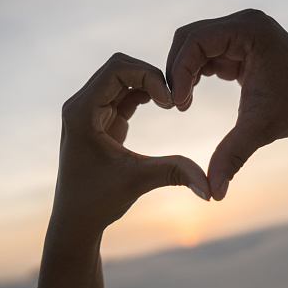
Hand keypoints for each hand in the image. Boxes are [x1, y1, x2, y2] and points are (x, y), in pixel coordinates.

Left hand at [56, 53, 209, 234]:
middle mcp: (82, 105)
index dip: (148, 76)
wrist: (76, 219)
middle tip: (173, 99)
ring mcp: (91, 111)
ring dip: (149, 85)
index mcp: (82, 112)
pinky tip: (163, 105)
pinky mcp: (102, 120)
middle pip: (119, 68)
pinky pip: (125, 94)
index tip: (169, 102)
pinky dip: (145, 95)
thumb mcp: (137, 181)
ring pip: (123, 79)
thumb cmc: (96, 201)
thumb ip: (174, 174)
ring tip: (171, 103)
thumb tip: (211, 189)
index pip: (116, 70)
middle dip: (151, 76)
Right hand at [166, 9, 287, 200]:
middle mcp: (243, 22)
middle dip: (176, 70)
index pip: (195, 41)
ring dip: (183, 72)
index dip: (179, 71)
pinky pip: (204, 52)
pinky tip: (192, 96)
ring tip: (183, 103)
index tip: (179, 106)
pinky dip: (194, 72)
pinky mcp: (239, 42)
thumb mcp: (261, 129)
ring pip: (193, 44)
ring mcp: (241, 30)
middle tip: (175, 104)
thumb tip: (214, 195)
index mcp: (249, 29)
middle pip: (188, 37)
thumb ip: (233, 157)